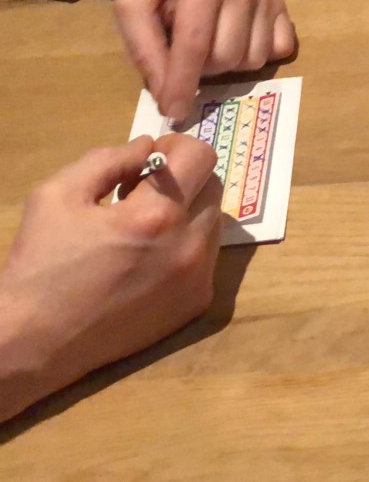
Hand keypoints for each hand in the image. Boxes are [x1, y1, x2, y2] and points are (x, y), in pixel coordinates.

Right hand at [0, 135, 222, 421]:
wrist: (36, 340)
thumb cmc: (41, 264)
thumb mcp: (59, 195)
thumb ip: (109, 160)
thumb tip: (148, 146)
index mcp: (154, 215)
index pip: (201, 156)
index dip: (177, 147)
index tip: (151, 158)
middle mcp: (188, 246)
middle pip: (213, 186)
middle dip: (183, 178)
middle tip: (143, 191)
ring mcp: (198, 278)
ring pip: (214, 221)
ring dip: (188, 211)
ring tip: (144, 226)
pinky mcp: (197, 303)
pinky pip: (208, 256)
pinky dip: (187, 245)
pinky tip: (149, 257)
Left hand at [60, 0, 296, 119]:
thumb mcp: (130, 11)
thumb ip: (145, 53)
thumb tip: (169, 99)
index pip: (196, 45)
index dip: (183, 84)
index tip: (173, 113)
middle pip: (227, 58)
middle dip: (202, 69)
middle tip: (183, 54)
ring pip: (254, 60)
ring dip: (228, 65)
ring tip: (207, 43)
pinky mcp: (279, 4)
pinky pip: (279, 51)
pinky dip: (257, 55)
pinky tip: (236, 40)